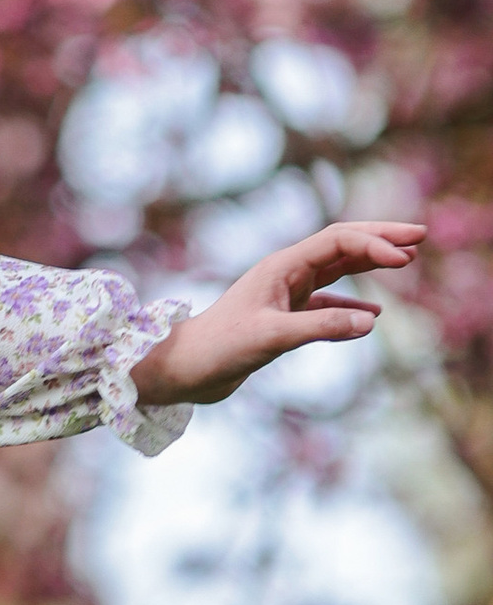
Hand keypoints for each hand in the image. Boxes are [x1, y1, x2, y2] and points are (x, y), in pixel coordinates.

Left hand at [130, 220, 425, 408]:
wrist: (184, 369)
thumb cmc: (219, 347)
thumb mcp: (271, 337)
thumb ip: (320, 327)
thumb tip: (372, 323)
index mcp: (281, 267)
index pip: (337, 241)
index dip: (374, 244)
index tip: (406, 258)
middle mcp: (285, 274)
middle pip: (341, 245)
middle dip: (380, 238)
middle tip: (420, 235)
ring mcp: (285, 295)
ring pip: (336, 271)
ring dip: (370, 264)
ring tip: (405, 260)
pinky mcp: (282, 319)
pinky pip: (325, 304)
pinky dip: (351, 306)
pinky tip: (373, 316)